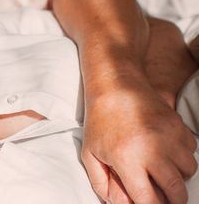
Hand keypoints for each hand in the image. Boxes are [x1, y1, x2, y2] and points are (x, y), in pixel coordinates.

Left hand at [82, 82, 196, 203]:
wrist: (116, 86)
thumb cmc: (99, 121)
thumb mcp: (90, 153)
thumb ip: (101, 183)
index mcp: (128, 159)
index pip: (149, 200)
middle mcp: (153, 150)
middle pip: (176, 192)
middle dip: (171, 200)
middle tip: (163, 197)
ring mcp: (169, 138)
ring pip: (187, 172)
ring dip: (177, 176)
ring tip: (160, 170)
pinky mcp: (179, 127)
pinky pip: (191, 152)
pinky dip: (181, 157)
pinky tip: (164, 151)